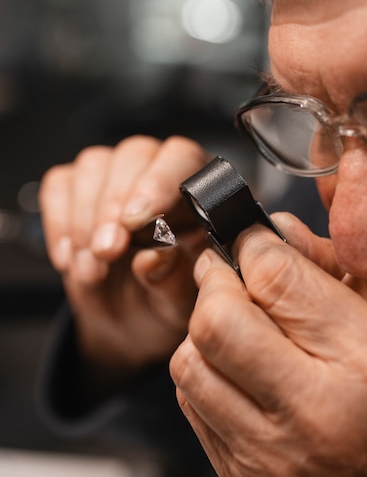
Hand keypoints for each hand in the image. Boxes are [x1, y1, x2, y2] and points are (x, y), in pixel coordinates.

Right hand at [40, 135, 209, 370]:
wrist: (129, 322)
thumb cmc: (164, 302)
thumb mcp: (177, 306)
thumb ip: (172, 281)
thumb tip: (155, 257)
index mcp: (197, 193)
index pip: (182, 158)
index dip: (157, 183)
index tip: (135, 221)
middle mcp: (158, 173)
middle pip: (134, 155)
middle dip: (114, 205)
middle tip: (107, 252)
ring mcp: (115, 175)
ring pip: (94, 166)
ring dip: (85, 220)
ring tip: (91, 270)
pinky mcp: (76, 188)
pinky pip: (60, 185)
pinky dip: (60, 223)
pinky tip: (70, 259)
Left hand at [170, 213, 366, 476]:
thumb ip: (330, 270)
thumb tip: (274, 231)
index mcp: (365, 361)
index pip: (275, 278)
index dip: (252, 244)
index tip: (251, 241)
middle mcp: (313, 410)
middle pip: (216, 320)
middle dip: (214, 282)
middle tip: (228, 275)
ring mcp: (269, 452)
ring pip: (189, 361)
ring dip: (204, 330)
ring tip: (235, 327)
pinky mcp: (240, 476)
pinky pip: (191, 402)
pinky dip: (205, 372)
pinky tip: (236, 371)